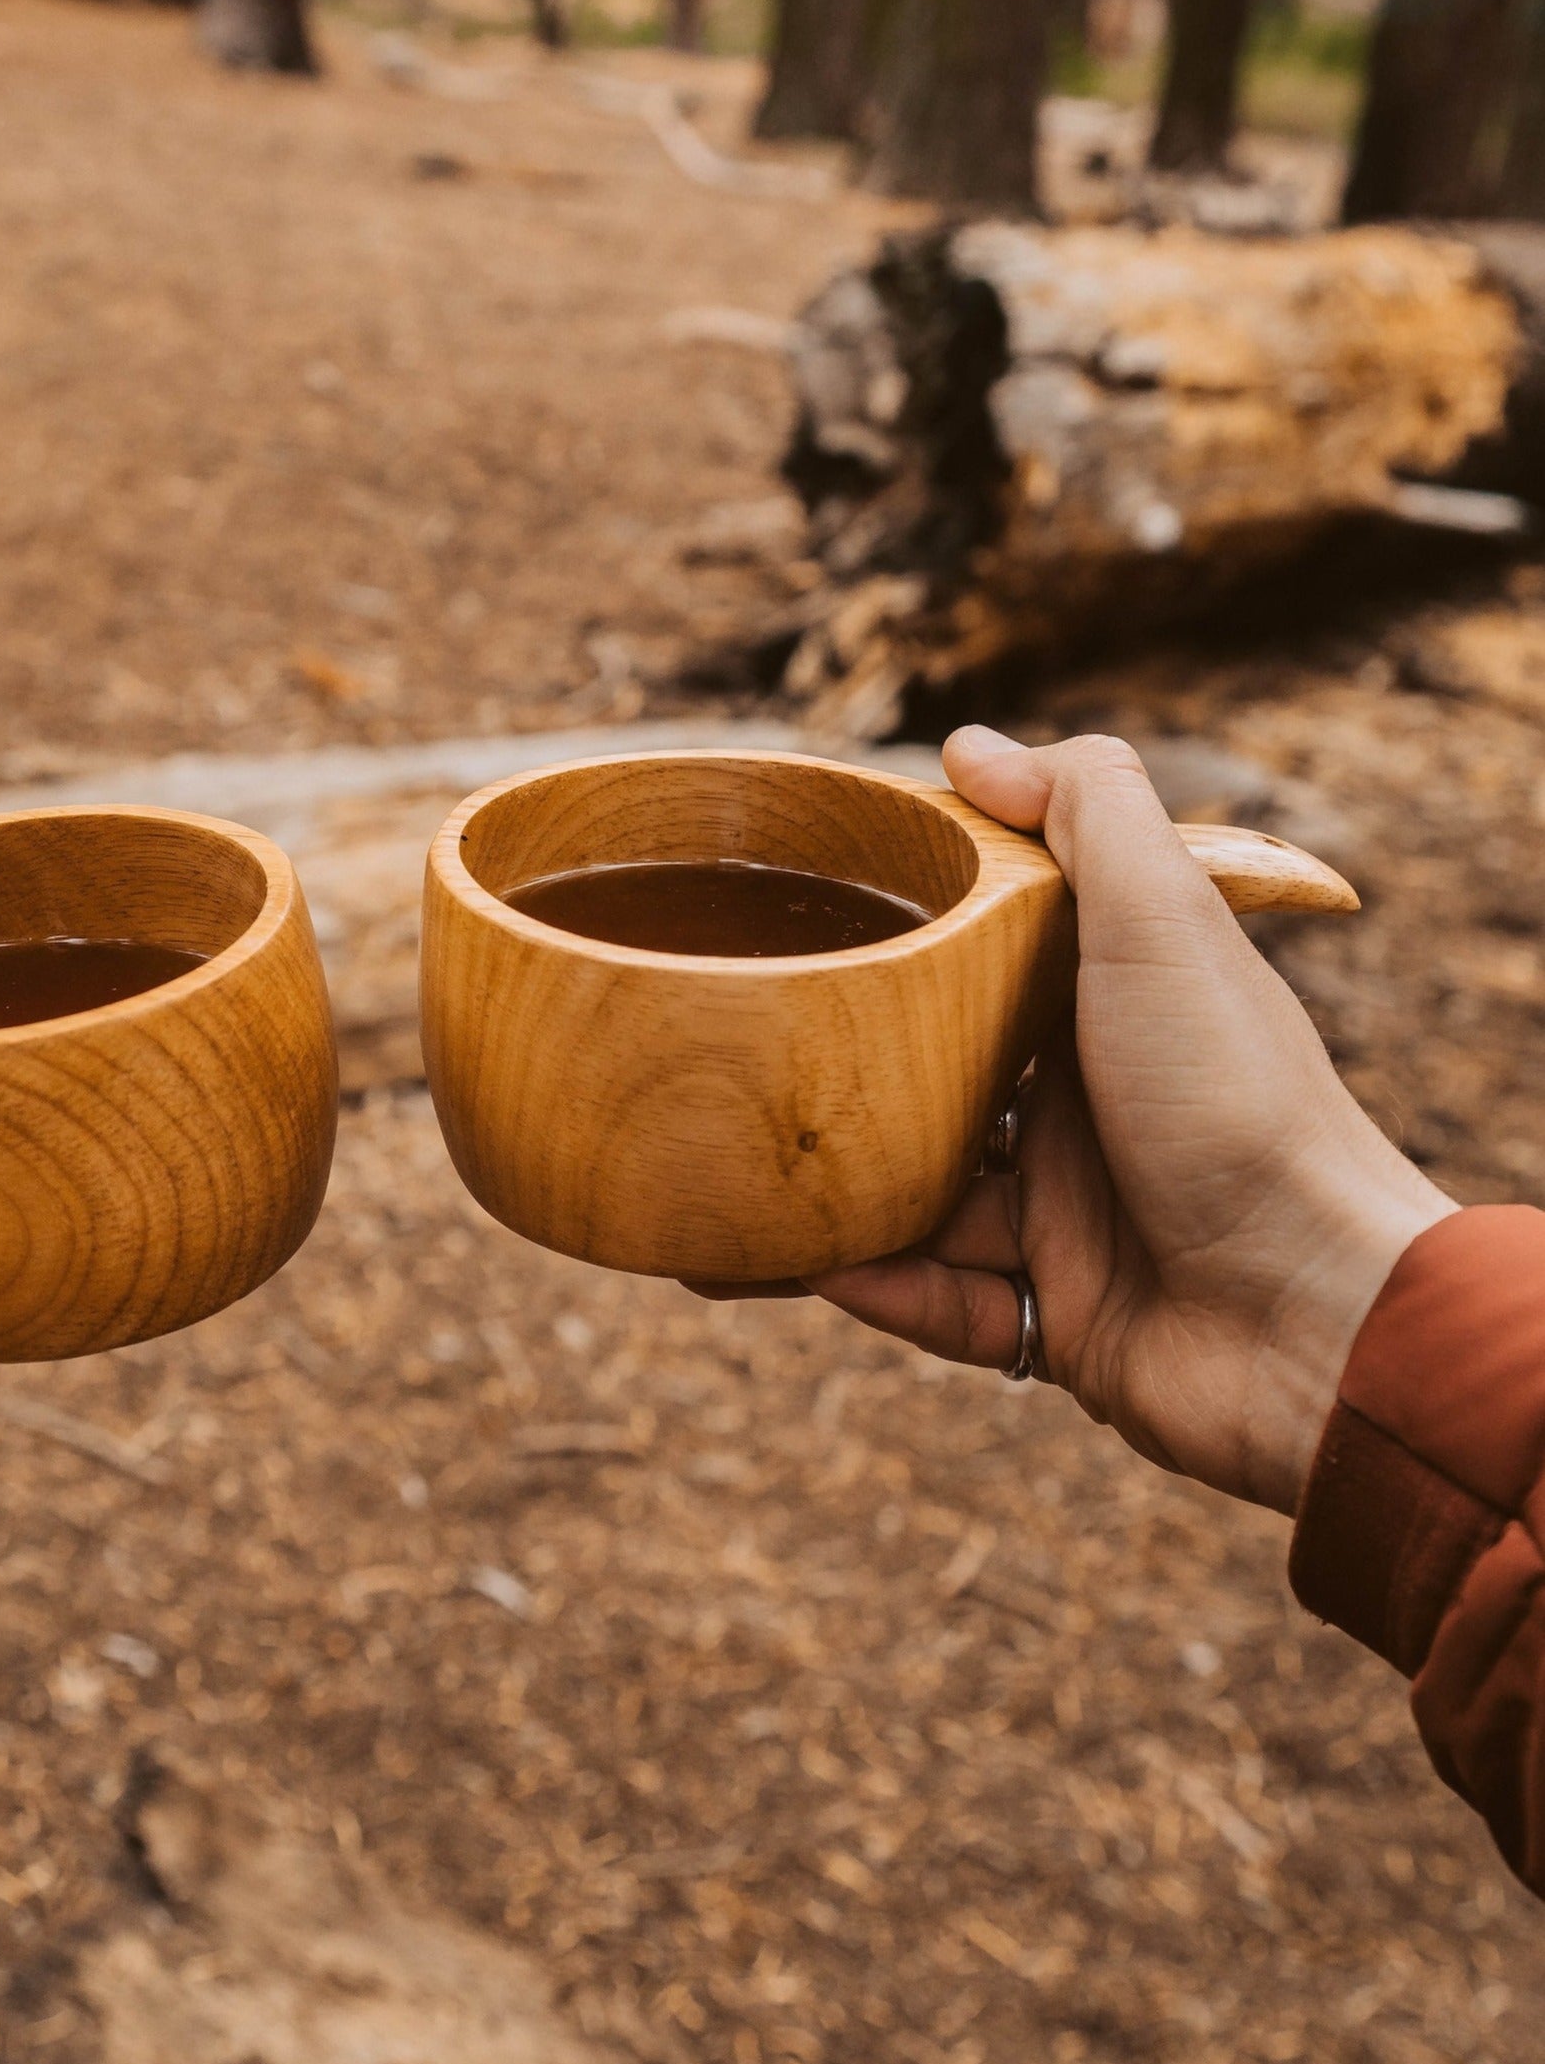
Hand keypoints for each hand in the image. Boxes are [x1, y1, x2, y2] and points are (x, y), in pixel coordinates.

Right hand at [696, 729, 1453, 1514]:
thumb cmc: (1245, 1106)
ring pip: (925, 1197)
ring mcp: (1076, 1216)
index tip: (800, 917)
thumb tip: (966, 742)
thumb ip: (1085, 810)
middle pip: (937, 1081)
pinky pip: (945, 1303)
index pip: (986, 958)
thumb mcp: (1163, 921)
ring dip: (843, 1194)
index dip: (904, 937)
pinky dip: (882, 1286)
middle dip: (847, 1078)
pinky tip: (813, 1265)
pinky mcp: (1064, 1319)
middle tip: (744, 1063)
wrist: (1322, 1321)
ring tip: (742, 1180)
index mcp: (1113, 1006)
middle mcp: (1091, 1106)